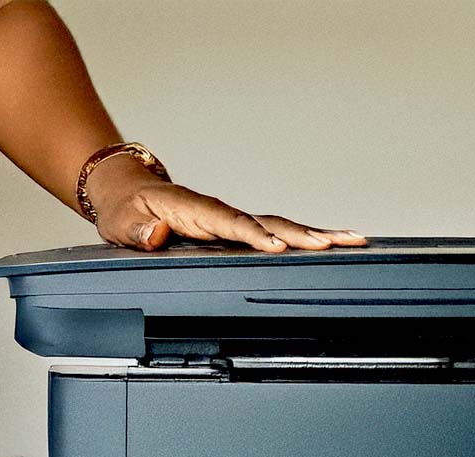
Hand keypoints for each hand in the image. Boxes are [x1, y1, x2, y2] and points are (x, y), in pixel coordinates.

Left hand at [84, 156, 366, 251]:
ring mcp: (228, 220)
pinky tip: (329, 243)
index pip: (230, 224)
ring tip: (354, 241)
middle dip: (303, 233)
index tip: (280, 247)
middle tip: (340, 242)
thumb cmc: (123, 208)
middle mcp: (217, 212)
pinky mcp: (232, 228)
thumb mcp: (120, 221)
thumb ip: (138, 229)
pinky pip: (270, 231)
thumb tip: (158, 233)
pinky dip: (301, 238)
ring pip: (277, 226)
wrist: (124, 191)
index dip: (255, 235)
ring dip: (314, 233)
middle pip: (267, 222)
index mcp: (193, 210)